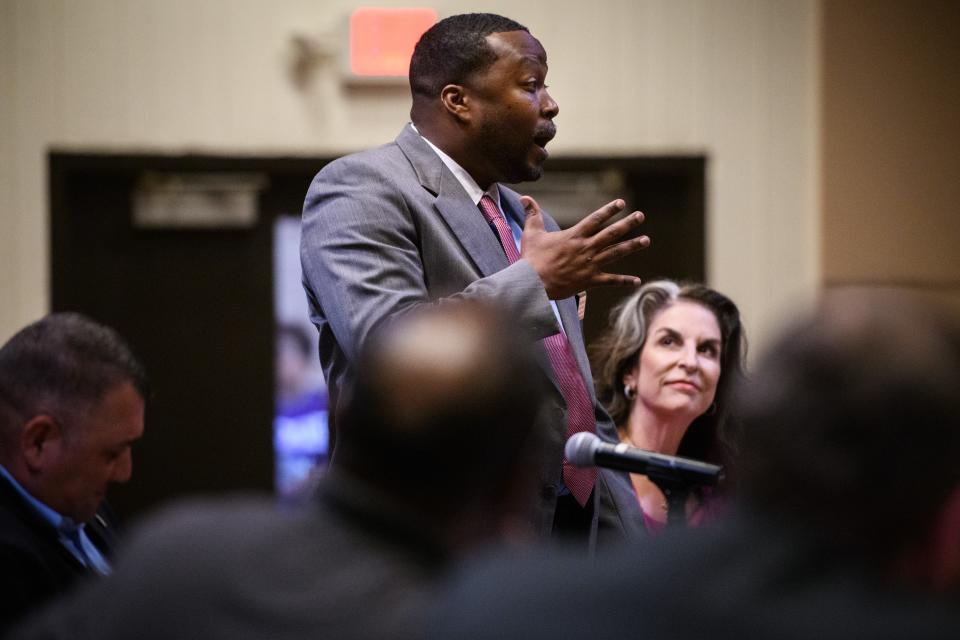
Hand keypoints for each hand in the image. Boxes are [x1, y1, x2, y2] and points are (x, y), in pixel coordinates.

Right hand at [519, 196, 649, 299]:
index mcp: (574, 236)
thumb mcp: (531, 233)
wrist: (533, 283)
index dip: (609, 210)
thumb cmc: (531, 259)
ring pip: (616, 253)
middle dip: (627, 223)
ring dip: (632, 246)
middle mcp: (586, 248)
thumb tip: (525, 197)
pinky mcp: (590, 281)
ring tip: (646, 240)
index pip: (595, 219)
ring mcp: (590, 265)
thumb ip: (532, 214)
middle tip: (640, 216)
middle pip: (611, 233)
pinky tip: (636, 281)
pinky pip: (610, 280)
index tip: (621, 202)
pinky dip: (623, 281)